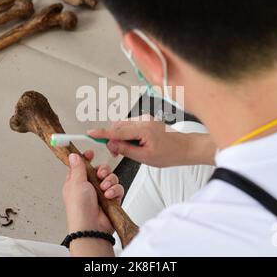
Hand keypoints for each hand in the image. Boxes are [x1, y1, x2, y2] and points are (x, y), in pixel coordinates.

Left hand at [63, 150, 123, 234]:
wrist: (91, 227)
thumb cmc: (79, 209)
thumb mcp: (76, 183)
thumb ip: (77, 167)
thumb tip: (73, 155)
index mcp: (77, 182)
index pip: (83, 165)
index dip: (87, 158)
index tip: (90, 154)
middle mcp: (89, 187)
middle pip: (100, 170)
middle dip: (103, 170)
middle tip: (100, 175)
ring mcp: (101, 193)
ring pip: (111, 178)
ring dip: (109, 181)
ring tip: (104, 189)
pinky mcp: (112, 200)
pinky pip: (118, 188)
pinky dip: (115, 191)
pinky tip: (109, 196)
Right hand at [88, 115, 215, 166]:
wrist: (186, 147)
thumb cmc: (170, 153)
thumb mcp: (145, 157)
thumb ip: (126, 149)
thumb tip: (112, 144)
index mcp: (143, 129)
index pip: (117, 131)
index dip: (101, 133)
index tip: (90, 133)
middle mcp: (143, 120)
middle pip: (118, 126)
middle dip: (112, 137)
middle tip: (115, 153)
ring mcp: (146, 119)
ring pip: (124, 125)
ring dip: (120, 136)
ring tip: (127, 150)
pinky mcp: (147, 120)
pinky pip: (131, 125)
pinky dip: (127, 133)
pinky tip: (134, 143)